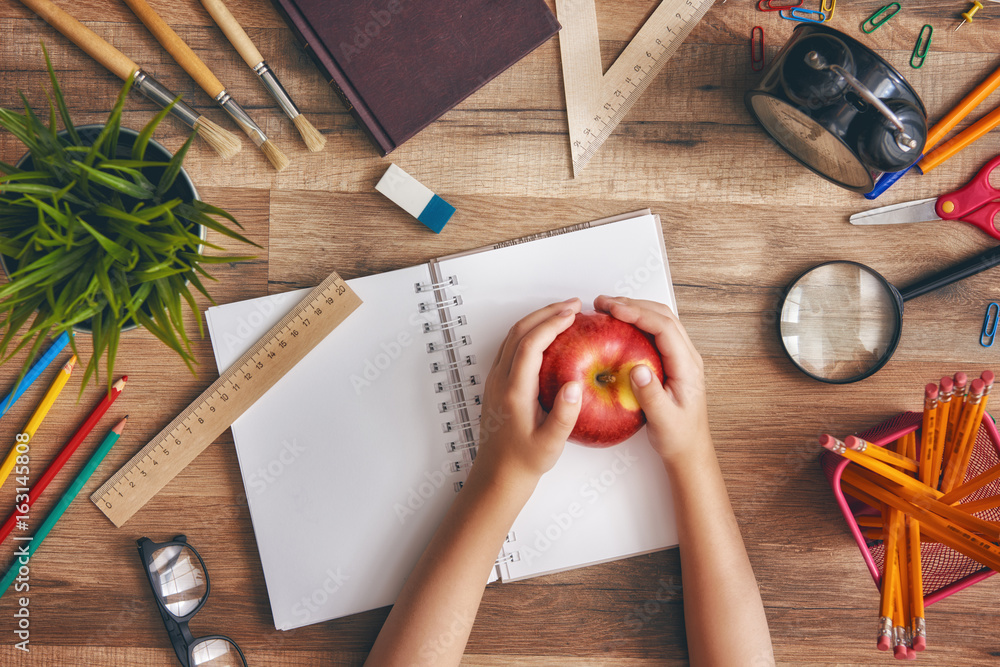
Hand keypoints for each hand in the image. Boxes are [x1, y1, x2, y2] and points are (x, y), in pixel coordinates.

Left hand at [472, 298, 583, 489]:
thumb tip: (576, 385)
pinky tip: (548, 333)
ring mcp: (496, 380)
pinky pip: (511, 347)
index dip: (551, 324)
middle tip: (574, 305)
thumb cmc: (525, 460)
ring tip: (564, 313)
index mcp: (514, 392)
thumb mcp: (551, 443)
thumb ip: (564, 415)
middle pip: (519, 332)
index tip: (573, 314)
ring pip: (513, 337)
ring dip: (537, 319)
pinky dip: (531, 332)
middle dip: (546, 313)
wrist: (498, 473)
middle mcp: (500, 380)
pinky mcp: (497, 383)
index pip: (531, 346)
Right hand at [594, 295, 710, 464]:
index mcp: (687, 367)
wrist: (689, 449)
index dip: (638, 313)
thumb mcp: (663, 420)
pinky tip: (618, 326)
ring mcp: (680, 357)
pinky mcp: (670, 361)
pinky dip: (635, 322)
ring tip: (607, 309)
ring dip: (634, 309)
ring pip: (659, 320)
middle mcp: (686, 357)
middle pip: (662, 316)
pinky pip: (654, 332)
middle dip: (632, 304)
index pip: (664, 327)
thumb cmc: (678, 437)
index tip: (614, 309)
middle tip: (603, 303)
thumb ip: (650, 395)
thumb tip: (636, 369)